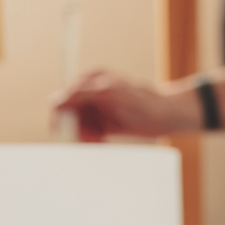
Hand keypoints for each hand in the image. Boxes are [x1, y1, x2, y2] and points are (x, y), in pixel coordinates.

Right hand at [51, 71, 199, 140]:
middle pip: (68, 116)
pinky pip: (90, 134)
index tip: (65, 136)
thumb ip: (83, 95)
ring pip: (79, 128)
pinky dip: (93, 141)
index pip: (61, 100)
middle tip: (89, 141)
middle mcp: (90, 93)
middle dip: (75, 131)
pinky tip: (103, 143)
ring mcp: (97, 108)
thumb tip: (57, 100)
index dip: (60, 120)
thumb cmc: (143, 102)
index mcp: (88, 81)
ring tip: (100, 141)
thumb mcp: (111, 96)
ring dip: (85, 138)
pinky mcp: (105, 123)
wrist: (167, 115)